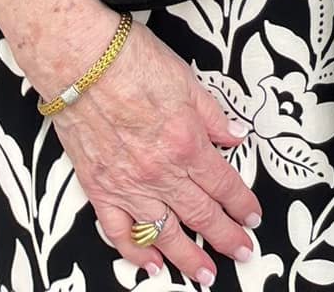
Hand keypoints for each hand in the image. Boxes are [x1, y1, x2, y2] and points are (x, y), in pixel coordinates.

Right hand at [50, 17, 259, 284]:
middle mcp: (160, 173)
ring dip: (187, 258)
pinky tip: (150, 265)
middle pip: (200, 215)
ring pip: (164, 233)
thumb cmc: (133, 63)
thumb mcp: (188, 81)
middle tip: (242, 253)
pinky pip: (119, 232)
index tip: (253, 218)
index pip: (223, 184)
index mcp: (187, 144)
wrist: (80, 64)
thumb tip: (236, 137)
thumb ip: (214, 116)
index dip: (241, 204)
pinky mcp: (99, 190)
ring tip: (205, 276)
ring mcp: (128, 186)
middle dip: (225, 238)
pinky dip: (135, 253)